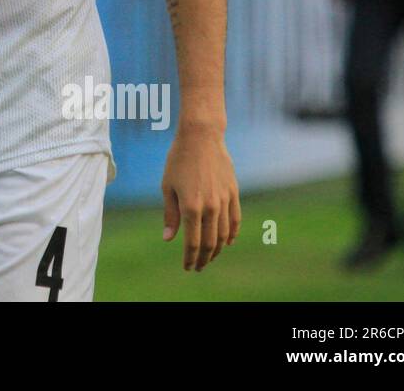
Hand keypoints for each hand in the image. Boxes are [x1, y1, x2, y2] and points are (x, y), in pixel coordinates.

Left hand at [161, 125, 239, 270]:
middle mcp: (210, 207)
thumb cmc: (178, 160)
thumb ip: (170, 214)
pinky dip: (232, 234)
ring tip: (210, 257)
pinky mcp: (233, 193)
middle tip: (198, 267)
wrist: (201, 137)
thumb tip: (169, 239)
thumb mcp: (167, 186)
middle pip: (210, 242)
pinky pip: (235, 220)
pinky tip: (227, 242)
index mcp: (191, 206)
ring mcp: (224, 200)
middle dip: (204, 258)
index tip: (187, 267)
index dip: (190, 258)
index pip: (193, 242)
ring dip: (218, 250)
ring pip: (224, 234)